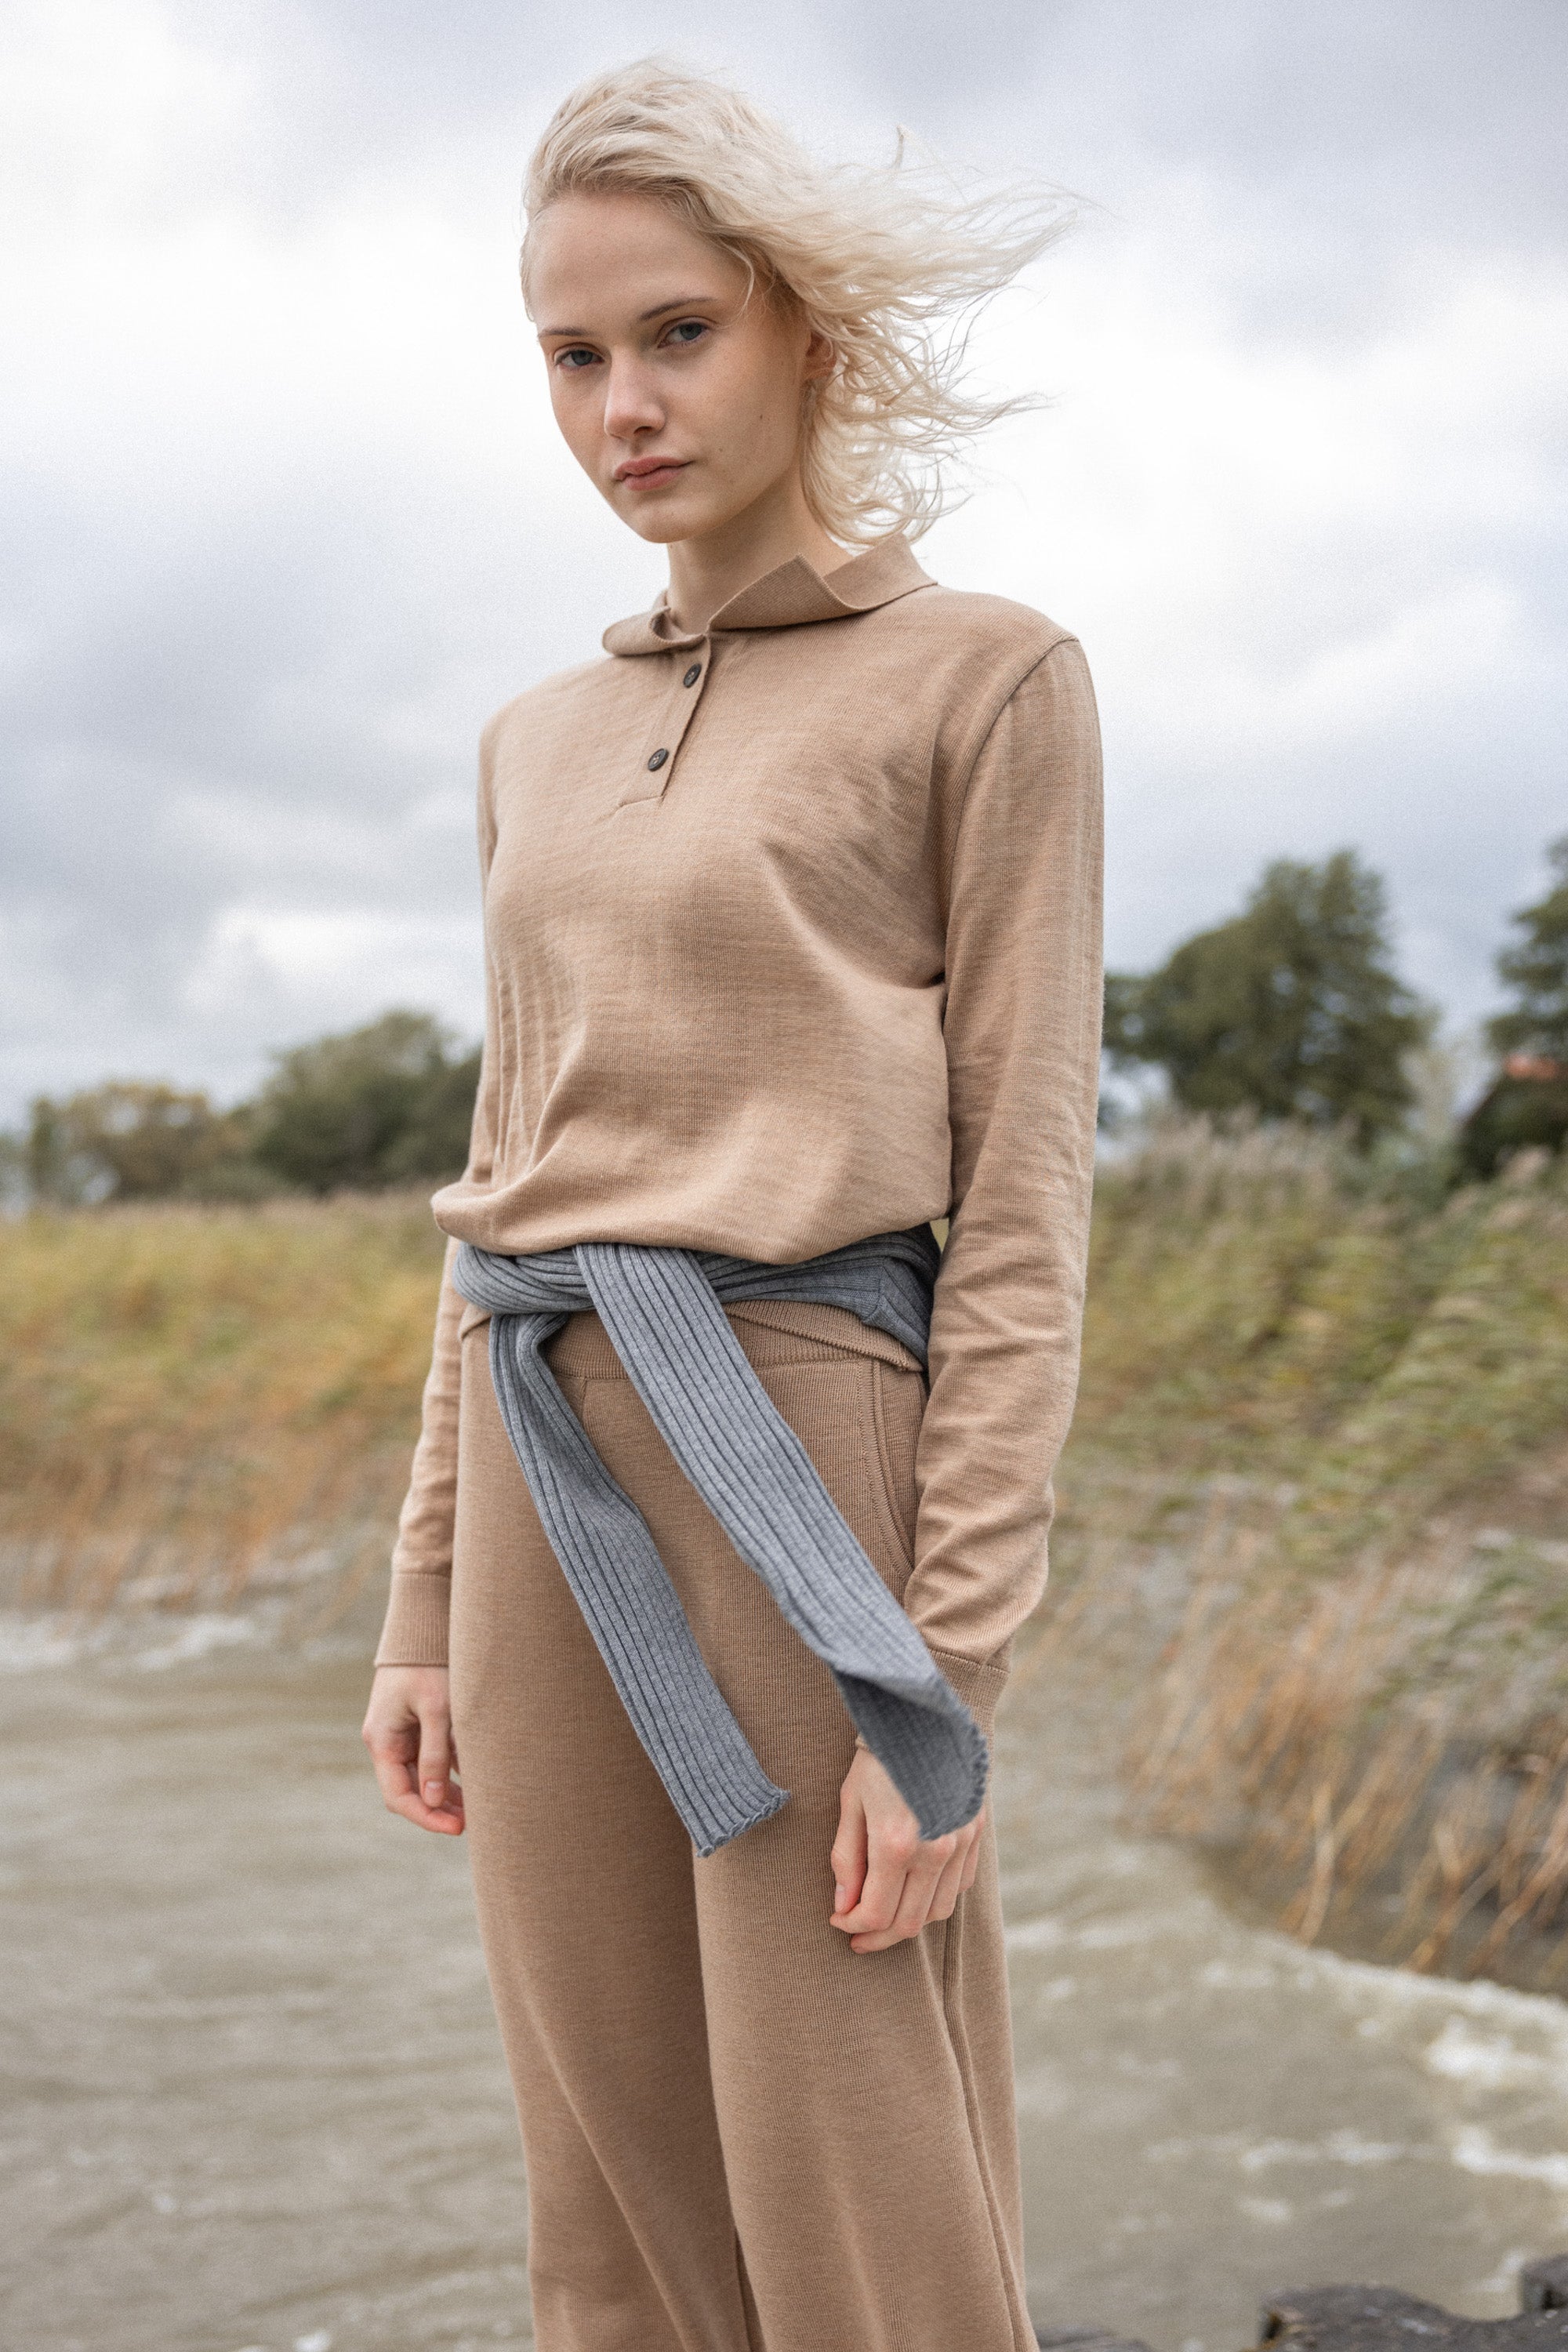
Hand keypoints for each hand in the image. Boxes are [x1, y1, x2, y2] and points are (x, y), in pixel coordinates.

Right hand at [361, 1665, 464, 1834]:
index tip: (455, 1829)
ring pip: (422, 1777)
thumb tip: (435, 1800)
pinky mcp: (417, 1725)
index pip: (398, 1796)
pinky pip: (431, 1758)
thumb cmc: (429, 1664)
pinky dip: (450, 1772)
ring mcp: (401, 1734)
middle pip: (410, 1790)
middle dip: (438, 1810)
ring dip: (446, 1795)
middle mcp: (387, 1741)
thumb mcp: (437, 1709)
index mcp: (382, 1741)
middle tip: (471, 1824)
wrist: (423, 1627)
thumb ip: (435, 1754)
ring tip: (477, 1811)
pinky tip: (474, 1784)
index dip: (426, 1816)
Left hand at [828, 1746, 981, 1952]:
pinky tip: (914, 1891)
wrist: (926, 1716)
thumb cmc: (879, 1758)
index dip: (852, 1925)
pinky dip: (935, 1899)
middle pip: (908, 1923)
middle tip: (857, 1936)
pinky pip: (959, 1887)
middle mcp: (935, 1851)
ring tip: (885, 1916)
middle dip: (878, 1936)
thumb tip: (843, 1906)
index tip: (838, 1920)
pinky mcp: (976, 1835)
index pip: (875, 1912)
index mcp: (896, 1844)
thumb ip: (846, 1859)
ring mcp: (960, 1844)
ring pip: (937, 1912)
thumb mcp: (850, 1804)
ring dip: (909, 1922)